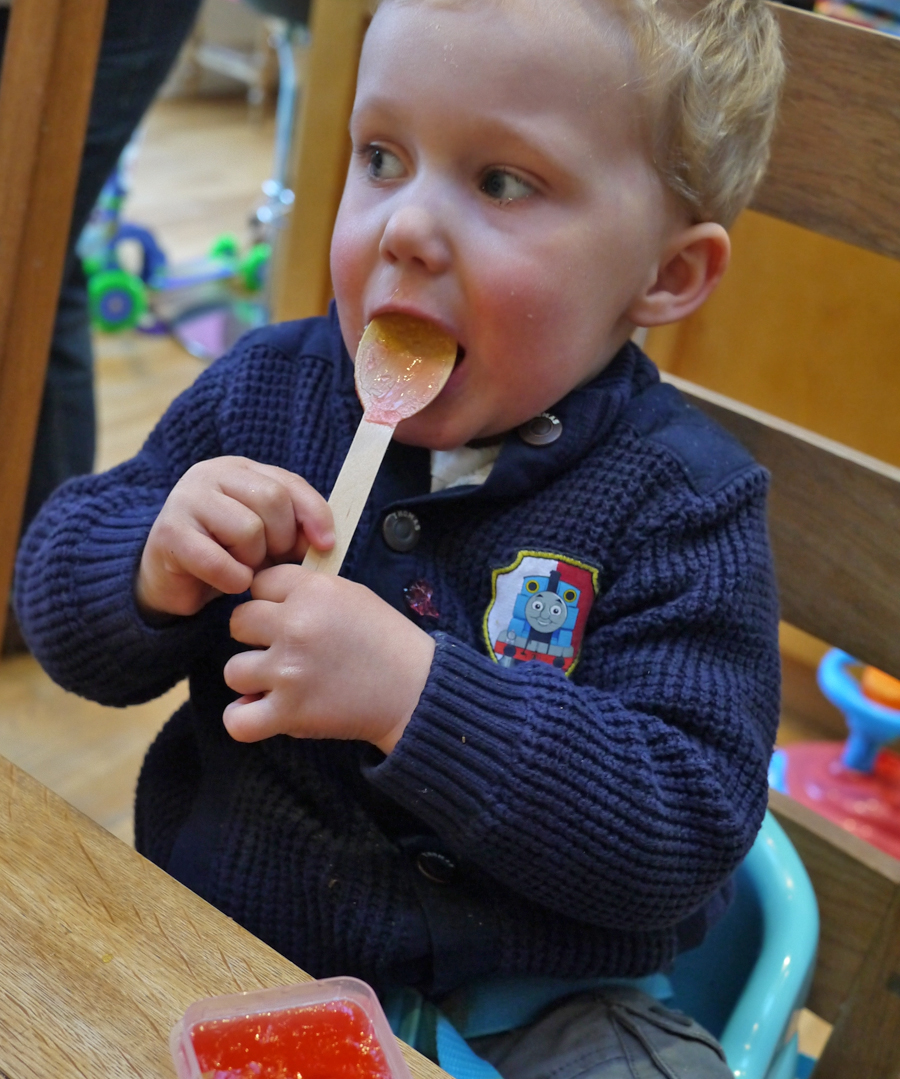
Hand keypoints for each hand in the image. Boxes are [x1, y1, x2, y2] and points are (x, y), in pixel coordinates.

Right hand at [136, 457, 333, 618]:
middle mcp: (212, 474)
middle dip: (280, 539)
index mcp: (241, 470)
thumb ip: (296, 529)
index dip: (314, 514)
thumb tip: (325, 540)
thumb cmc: (227, 555)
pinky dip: (232, 579)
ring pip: (248, 528)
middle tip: (267, 560)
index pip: (290, 482)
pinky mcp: (170, 532)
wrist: (172, 581)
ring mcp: (187, 498)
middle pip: (272, 500)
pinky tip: (230, 582)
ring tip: (241, 566)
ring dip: (253, 560)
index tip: (327, 545)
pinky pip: (218, 561)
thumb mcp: (269, 538)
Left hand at [223, 564, 434, 752]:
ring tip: (280, 684)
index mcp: (313, 591)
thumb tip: (263, 599)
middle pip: (238, 622)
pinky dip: (243, 719)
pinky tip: (260, 713)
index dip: (271, 601)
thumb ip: (307, 592)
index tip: (289, 617)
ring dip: (254, 679)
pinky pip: (237, 720)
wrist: (416, 690)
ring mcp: (288, 671)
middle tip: (284, 650)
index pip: (260, 583)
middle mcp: (295, 626)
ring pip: (234, 670)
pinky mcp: (290, 712)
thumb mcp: (352, 595)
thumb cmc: (387, 641)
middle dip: (256, 636)